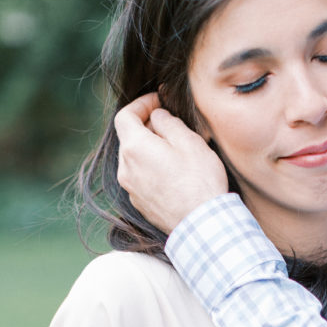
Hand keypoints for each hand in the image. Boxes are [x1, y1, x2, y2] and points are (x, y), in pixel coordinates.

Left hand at [115, 94, 228, 233]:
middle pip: (128, 138)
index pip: (124, 116)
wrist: (202, 224)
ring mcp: (131, 189)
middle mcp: (126, 169)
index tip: (158, 102)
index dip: (141, 104)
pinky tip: (173, 173)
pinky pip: (140, 178)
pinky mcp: (139, 204)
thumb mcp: (189, 141)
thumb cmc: (199, 181)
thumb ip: (168, 122)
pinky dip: (151, 168)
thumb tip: (157, 116)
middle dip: (146, 126)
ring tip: (174, 150)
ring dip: (149, 149)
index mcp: (134, 148)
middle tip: (171, 125)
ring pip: (134, 159)